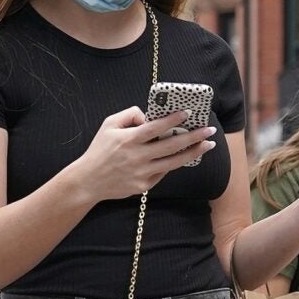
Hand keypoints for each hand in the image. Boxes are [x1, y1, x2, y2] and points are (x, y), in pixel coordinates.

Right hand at [70, 106, 215, 201]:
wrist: (88, 181)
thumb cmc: (100, 149)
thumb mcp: (108, 125)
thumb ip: (129, 115)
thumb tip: (149, 115)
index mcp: (128, 139)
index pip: (155, 127)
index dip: (173, 120)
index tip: (188, 113)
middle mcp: (137, 157)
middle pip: (171, 146)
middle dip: (194, 137)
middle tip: (210, 131)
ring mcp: (142, 173)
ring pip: (174, 162)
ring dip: (193, 153)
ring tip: (208, 145)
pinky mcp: (144, 186)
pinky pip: (163, 173)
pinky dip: (172, 164)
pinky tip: (182, 156)